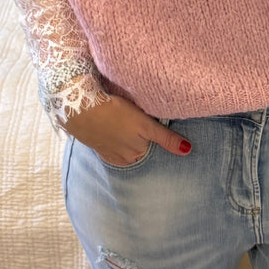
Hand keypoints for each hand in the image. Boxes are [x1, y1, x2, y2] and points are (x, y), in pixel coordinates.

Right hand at [63, 94, 190, 166]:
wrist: (81, 108)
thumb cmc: (115, 113)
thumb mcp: (145, 124)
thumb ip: (166, 139)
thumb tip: (188, 150)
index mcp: (137, 154)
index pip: (153, 148)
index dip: (152, 136)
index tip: (146, 125)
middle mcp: (125, 159)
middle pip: (140, 149)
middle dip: (140, 138)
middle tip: (134, 121)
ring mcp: (110, 154)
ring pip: (125, 148)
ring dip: (126, 139)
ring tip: (123, 123)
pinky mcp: (98, 147)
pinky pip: (111, 146)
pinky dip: (113, 139)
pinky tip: (112, 128)